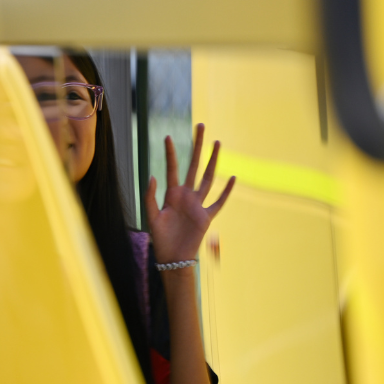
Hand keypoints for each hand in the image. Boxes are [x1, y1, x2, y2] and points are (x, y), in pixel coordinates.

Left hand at [145, 124, 233, 263]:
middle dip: (197, 147)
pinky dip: (226, 191)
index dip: (170, 153)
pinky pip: (219, 202)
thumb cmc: (160, 238)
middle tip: (200, 127)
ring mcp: (198, 204)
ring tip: (218, 143)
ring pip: (209, 178)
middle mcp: (186, 195)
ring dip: (213, 161)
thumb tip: (153, 176)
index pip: (172, 168)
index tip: (168, 136)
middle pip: (194, 166)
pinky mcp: (206, 217)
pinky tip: (233, 177)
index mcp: (172, 194)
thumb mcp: (151, 217)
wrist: (172, 257)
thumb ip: (150, 197)